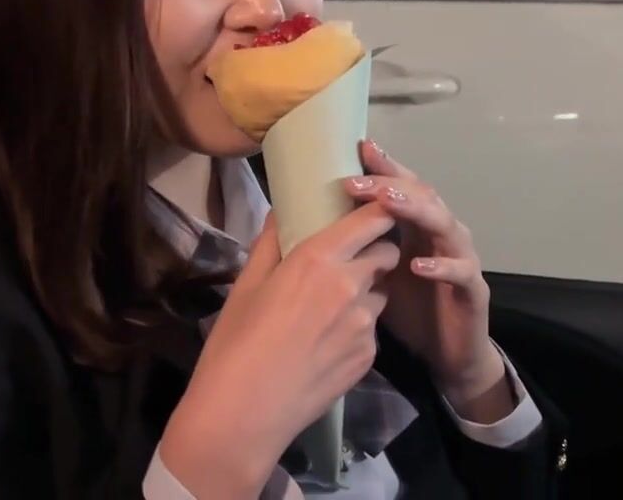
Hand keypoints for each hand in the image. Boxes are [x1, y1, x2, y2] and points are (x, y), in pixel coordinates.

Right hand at [159, 207, 398, 498]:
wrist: (245, 414)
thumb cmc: (235, 343)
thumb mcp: (246, 285)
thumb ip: (270, 243)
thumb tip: (280, 212)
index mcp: (318, 260)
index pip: (371, 220)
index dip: (378, 210)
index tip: (371, 209)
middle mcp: (351, 286)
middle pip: (386, 253)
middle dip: (377, 249)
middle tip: (353, 257)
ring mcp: (365, 324)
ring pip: (381, 292)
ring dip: (369, 289)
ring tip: (336, 305)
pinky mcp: (369, 356)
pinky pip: (372, 329)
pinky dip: (359, 326)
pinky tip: (328, 342)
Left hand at [344, 140, 511, 422]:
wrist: (448, 355)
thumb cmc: (407, 311)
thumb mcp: (372, 274)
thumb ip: (350, 248)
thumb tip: (301, 225)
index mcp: (415, 226)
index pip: (399, 186)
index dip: (382, 166)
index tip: (357, 147)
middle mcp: (440, 233)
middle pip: (422, 194)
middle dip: (389, 183)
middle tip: (356, 180)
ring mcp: (461, 258)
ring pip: (444, 223)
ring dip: (415, 211)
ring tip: (387, 204)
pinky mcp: (474, 290)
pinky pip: (461, 272)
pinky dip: (441, 266)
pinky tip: (417, 266)